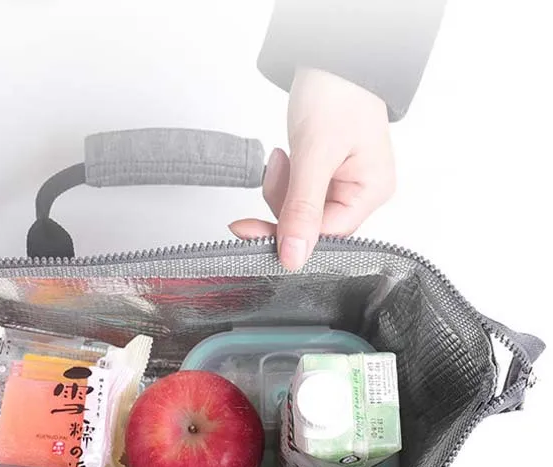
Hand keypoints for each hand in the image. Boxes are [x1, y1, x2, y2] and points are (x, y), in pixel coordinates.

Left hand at [230, 67, 395, 270]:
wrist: (331, 57)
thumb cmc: (338, 92)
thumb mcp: (316, 154)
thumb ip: (302, 208)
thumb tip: (294, 257)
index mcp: (371, 192)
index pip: (325, 236)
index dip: (286, 235)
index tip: (247, 231)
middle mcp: (359, 193)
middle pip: (308, 227)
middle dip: (282, 203)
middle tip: (276, 171)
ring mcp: (340, 186)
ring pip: (296, 213)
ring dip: (280, 189)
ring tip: (284, 156)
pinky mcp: (322, 178)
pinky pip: (293, 196)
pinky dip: (282, 180)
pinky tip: (285, 157)